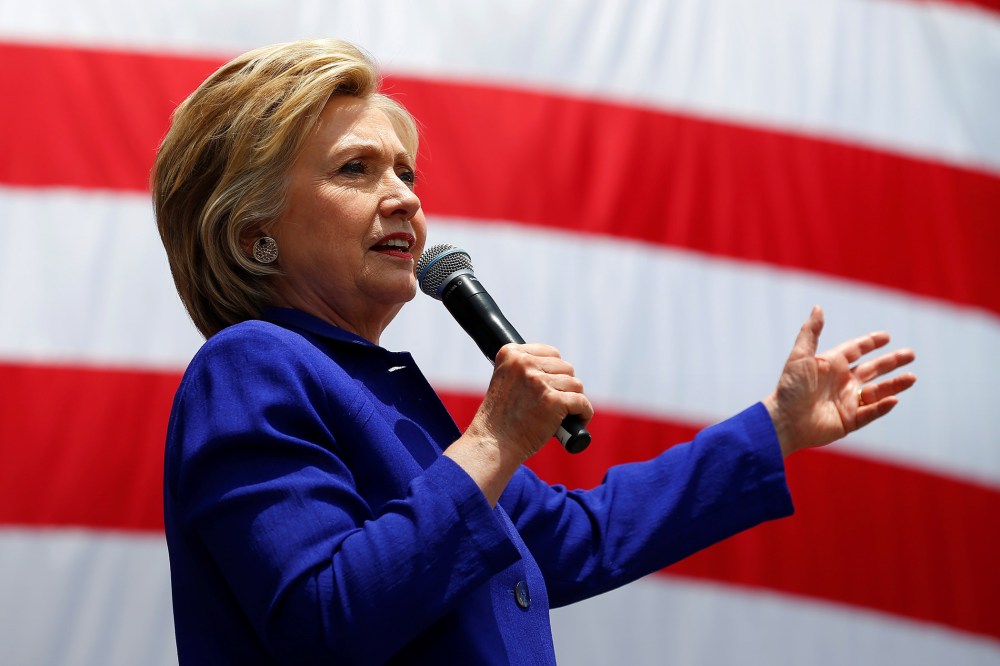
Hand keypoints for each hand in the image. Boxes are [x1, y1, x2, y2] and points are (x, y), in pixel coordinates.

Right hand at [446, 343, 592, 504]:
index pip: (550, 352)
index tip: (551, 386)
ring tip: (564, 415)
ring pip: (575, 384)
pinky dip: (584, 413)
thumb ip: (524, 370)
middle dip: (565, 386)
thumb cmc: (500, 419)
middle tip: (557, 404)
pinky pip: (582, 402)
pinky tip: (578, 421)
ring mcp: (539, 381)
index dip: (555, 371)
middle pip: (566, 367)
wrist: (493, 444)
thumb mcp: (505, 381)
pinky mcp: (553, 400)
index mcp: (510, 353)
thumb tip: (558, 369)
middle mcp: (524, 363)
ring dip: (573, 400)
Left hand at [763, 306, 915, 457]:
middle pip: (872, 369)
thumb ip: (811, 332)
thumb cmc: (790, 387)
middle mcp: (841, 383)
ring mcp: (846, 402)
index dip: (870, 343)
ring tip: (913, 377)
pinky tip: (894, 399)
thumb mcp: (800, 356)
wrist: (784, 420)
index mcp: (831, 366)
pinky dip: (882, 407)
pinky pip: (870, 413)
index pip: (855, 350)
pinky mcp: (848, 421)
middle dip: (891, 362)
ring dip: (894, 384)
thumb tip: (818, 307)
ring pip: (877, 392)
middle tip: (911, 354)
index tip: (886, 336)